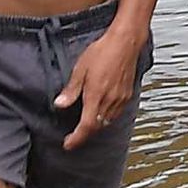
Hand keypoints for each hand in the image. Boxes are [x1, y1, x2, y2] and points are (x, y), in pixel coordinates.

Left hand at [56, 26, 145, 143]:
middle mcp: (110, 100)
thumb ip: (71, 90)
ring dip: (96, 126)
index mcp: (96, 95)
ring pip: (107, 122)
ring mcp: (121, 99)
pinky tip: (101, 112)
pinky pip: (116, 113)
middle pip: (97, 127)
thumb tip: (60, 104)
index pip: (86, 126)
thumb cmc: (102, 52)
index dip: (77, 138)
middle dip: (85, 134)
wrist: (125, 42)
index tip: (68, 144)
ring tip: (86, 125)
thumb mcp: (80, 69)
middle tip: (74, 136)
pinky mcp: (127, 95)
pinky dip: (106, 118)